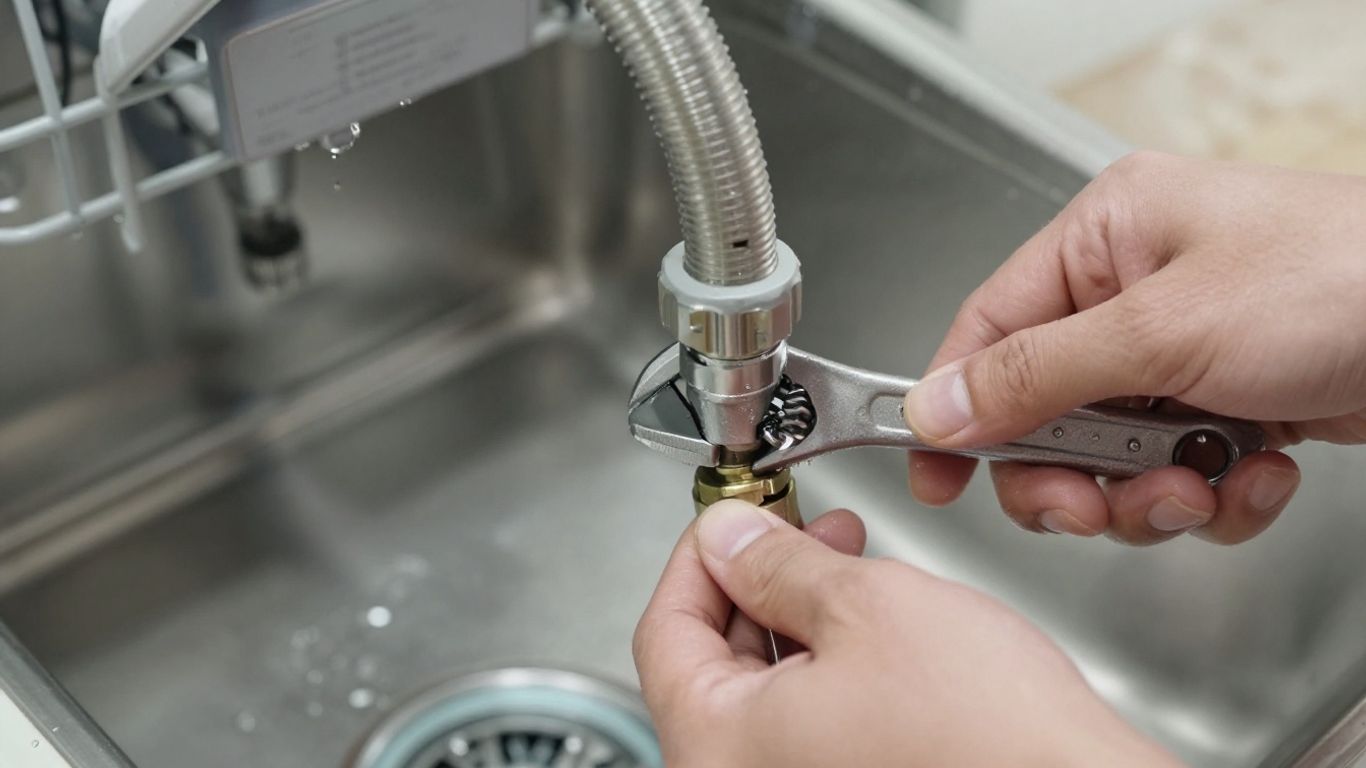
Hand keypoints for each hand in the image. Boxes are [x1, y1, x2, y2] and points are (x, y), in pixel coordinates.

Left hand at [634, 500, 1176, 766]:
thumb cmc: (988, 736)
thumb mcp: (865, 607)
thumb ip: (776, 564)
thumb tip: (729, 537)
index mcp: (718, 748)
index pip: (666, 631)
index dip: (698, 557)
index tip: (731, 516)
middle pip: (712, 663)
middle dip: (757, 582)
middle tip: (800, 528)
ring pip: (764, 692)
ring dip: (797, 618)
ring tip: (849, 563)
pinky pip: (808, 725)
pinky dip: (828, 667)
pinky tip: (873, 629)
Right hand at [906, 152, 1365, 544]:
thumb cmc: (1342, 279)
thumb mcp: (1163, 329)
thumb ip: (1036, 374)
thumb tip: (938, 404)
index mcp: (1103, 239)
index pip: (988, 330)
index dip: (954, 407)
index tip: (933, 474)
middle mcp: (1135, 292)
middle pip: (1045, 411)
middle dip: (1074, 475)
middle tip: (1096, 506)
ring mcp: (1187, 351)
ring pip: (1110, 456)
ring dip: (1151, 493)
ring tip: (1203, 484)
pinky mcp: (1232, 400)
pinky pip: (1179, 472)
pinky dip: (1214, 493)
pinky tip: (1256, 474)